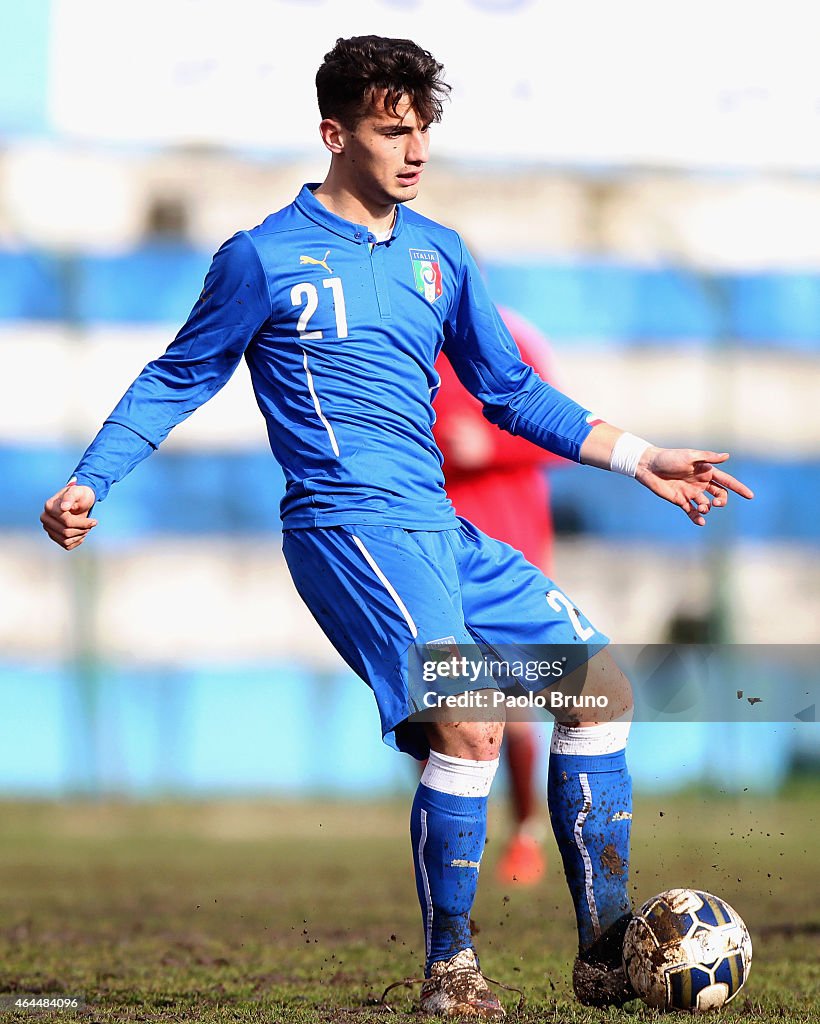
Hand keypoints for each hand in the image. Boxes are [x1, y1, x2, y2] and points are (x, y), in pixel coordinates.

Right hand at [40, 479, 97, 549]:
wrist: (79, 501)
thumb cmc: (79, 495)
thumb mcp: (77, 492)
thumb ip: (70, 497)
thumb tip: (64, 507)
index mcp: (49, 507)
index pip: (67, 522)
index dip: (83, 523)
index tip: (95, 521)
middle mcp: (45, 518)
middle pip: (66, 532)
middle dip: (82, 529)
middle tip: (92, 524)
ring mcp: (48, 528)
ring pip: (66, 540)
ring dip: (80, 535)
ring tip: (87, 527)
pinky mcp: (54, 536)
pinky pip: (66, 545)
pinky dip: (77, 541)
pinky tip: (82, 532)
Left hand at [636, 448, 753, 526]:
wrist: (649, 466)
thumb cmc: (669, 457)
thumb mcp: (690, 456)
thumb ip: (708, 458)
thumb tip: (727, 456)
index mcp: (706, 471)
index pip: (726, 481)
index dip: (738, 488)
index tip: (750, 496)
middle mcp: (701, 483)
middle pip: (719, 495)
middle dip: (722, 501)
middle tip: (716, 504)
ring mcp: (691, 493)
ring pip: (706, 505)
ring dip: (708, 509)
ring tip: (703, 508)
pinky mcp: (680, 500)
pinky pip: (692, 512)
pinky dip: (697, 518)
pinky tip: (701, 521)